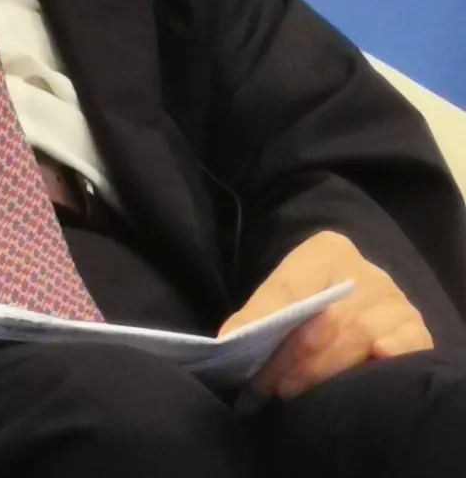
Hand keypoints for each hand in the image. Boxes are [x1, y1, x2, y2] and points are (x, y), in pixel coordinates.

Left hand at [219, 230, 431, 399]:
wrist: (354, 289)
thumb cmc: (313, 293)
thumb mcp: (283, 291)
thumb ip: (258, 312)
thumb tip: (230, 339)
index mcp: (329, 251)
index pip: (293, 291)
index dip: (269, 329)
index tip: (251, 365)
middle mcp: (368, 272)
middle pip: (327, 318)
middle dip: (293, 361)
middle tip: (266, 389)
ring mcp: (395, 300)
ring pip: (360, 336)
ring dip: (324, 371)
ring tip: (291, 393)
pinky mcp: (415, 330)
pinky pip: (408, 345)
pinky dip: (390, 357)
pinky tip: (375, 365)